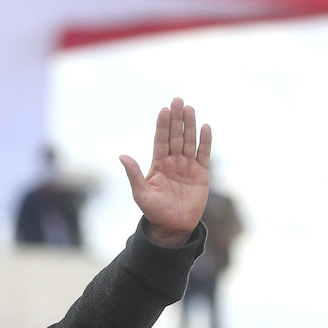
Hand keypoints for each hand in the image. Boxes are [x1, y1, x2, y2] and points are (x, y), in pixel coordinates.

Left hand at [118, 97, 212, 246]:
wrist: (173, 227)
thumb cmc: (154, 211)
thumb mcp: (141, 193)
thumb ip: (134, 174)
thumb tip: (122, 156)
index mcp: (158, 164)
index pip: (160, 140)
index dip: (162, 125)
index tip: (164, 110)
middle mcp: (173, 161)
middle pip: (175, 136)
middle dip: (177, 119)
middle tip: (178, 100)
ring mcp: (188, 166)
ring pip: (189, 141)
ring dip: (190, 125)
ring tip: (190, 108)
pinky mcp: (201, 173)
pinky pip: (203, 154)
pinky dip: (205, 141)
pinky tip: (205, 127)